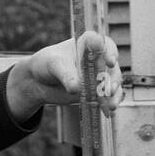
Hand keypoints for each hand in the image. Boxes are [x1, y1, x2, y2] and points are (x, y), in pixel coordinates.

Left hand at [6, 31, 122, 123]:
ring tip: (110, 105)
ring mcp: (98, 75)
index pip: (104, 44)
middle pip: (112, 66)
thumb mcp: (55, 65)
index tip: (110, 62)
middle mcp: (97, 58)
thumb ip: (66, 75)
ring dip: (114, 93)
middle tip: (108, 89)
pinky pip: (108, 96)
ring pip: (113, 82)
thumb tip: (76, 88)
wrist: (40, 81)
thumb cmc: (47, 63)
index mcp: (88, 44)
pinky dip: (110, 103)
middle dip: (113, 79)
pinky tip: (109, 111)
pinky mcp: (97, 90)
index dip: (110, 52)